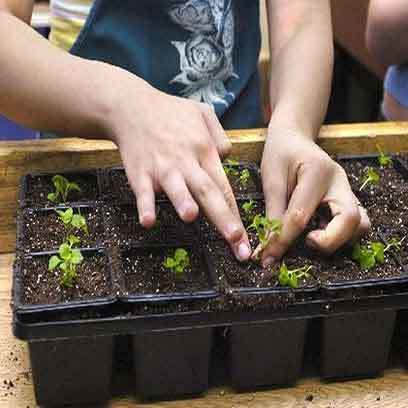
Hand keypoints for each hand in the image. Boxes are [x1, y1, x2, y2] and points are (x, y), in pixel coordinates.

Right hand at [106, 76, 250, 260]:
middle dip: (223, 217)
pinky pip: (143, 192)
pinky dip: (145, 206)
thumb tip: (226, 160)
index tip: (244, 237)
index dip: (235, 213)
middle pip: (208, 192)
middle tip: (235, 239)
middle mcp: (186, 161)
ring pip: (176, 187)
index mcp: (205, 150)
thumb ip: (220, 138)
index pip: (224, 186)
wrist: (131, 107)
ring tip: (191, 216)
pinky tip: (148, 221)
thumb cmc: (171, 112)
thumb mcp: (203, 113)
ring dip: (183, 201)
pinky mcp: (139, 172)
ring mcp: (162, 167)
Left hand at [258, 127, 370, 266]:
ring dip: (339, 239)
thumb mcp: (271, 178)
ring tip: (311, 239)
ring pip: (359, 224)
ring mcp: (347, 191)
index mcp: (317, 172)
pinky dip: (341, 235)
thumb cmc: (280, 154)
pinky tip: (318, 233)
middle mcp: (339, 182)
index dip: (283, 240)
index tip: (267, 258)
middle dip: (328, 241)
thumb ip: (272, 211)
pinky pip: (355, 224)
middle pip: (350, 220)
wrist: (294, 138)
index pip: (301, 215)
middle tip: (305, 244)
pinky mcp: (347, 199)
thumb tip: (268, 245)